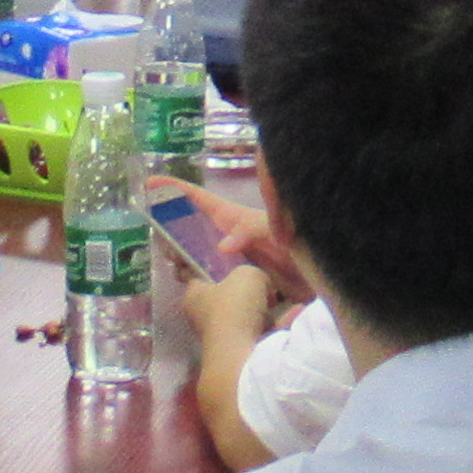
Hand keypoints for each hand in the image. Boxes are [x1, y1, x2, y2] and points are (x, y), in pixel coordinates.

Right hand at [160, 179, 295, 296]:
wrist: (323, 276)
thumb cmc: (299, 244)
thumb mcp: (274, 229)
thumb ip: (250, 231)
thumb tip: (222, 246)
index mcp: (233, 219)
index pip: (199, 199)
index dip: (174, 189)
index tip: (149, 183)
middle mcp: (228, 238)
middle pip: (191, 231)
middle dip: (171, 232)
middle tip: (157, 239)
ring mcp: (231, 261)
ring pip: (196, 257)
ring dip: (181, 260)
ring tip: (170, 262)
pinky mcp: (237, 283)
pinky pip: (210, 281)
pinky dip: (197, 284)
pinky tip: (190, 288)